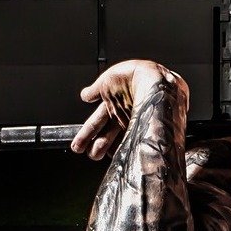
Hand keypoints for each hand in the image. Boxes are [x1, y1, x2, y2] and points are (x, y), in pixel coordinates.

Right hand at [71, 59, 186, 159]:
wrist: (153, 78)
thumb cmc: (133, 75)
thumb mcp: (108, 80)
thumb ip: (95, 90)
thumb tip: (84, 95)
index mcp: (112, 103)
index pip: (95, 122)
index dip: (85, 134)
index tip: (77, 145)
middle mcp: (122, 115)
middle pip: (104, 135)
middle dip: (93, 145)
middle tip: (86, 153)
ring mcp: (133, 123)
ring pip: (115, 140)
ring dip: (104, 148)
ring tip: (95, 155)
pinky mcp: (143, 129)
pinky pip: (130, 143)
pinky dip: (122, 149)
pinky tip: (115, 156)